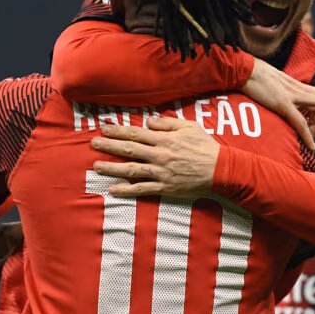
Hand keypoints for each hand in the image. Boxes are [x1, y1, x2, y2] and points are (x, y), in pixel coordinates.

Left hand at [91, 117, 217, 198]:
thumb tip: (149, 123)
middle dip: (109, 146)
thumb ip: (168, 124)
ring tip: (96, 166)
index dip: (119, 131)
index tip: (104, 129)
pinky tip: (113, 191)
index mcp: (164, 140)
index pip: (136, 134)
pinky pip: (142, 189)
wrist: (221, 170)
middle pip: (129, 149)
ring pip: (131, 169)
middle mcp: (159, 155)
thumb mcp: (190, 127)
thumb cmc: (206, 147)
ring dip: (112, 168)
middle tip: (93, 144)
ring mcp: (160, 172)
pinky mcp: (165, 187)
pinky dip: (127, 191)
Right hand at [243, 59, 314, 149]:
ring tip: (309, 135)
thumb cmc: (254, 76)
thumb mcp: (274, 83)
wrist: (244, 69)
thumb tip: (281, 99)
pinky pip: (301, 121)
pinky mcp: (282, 103)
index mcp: (296, 85)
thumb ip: (283, 91)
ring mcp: (292, 95)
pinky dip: (308, 135)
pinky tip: (310, 146)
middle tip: (314, 130)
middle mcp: (298, 89)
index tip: (313, 126)